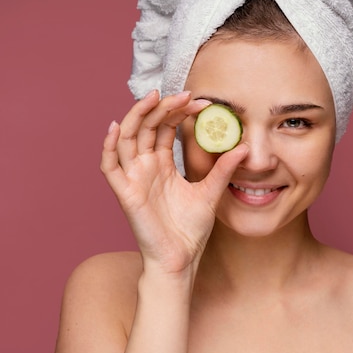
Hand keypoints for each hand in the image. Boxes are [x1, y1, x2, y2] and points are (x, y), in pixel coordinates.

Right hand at [100, 90, 247, 274]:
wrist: (181, 259)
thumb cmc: (191, 229)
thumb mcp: (211, 192)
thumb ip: (223, 168)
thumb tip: (244, 146)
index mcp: (163, 165)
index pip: (166, 129)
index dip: (180, 112)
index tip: (201, 102)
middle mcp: (146, 167)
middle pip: (148, 127)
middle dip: (164, 108)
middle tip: (184, 94)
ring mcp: (134, 178)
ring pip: (128, 138)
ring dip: (138, 116)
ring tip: (154, 97)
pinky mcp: (126, 193)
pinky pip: (110, 167)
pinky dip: (109, 146)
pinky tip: (116, 127)